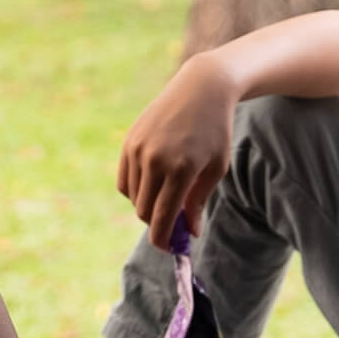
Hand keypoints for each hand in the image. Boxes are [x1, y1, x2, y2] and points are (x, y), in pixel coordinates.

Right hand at [115, 55, 240, 238]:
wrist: (201, 89)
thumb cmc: (215, 131)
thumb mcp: (215, 168)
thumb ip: (199, 202)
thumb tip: (189, 232)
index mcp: (181, 169)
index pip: (163, 217)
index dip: (162, 239)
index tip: (166, 248)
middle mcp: (155, 159)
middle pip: (144, 211)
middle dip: (156, 223)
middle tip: (171, 223)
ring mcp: (139, 149)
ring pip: (132, 197)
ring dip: (147, 205)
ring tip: (166, 196)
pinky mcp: (128, 142)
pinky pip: (123, 181)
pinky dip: (134, 190)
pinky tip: (152, 184)